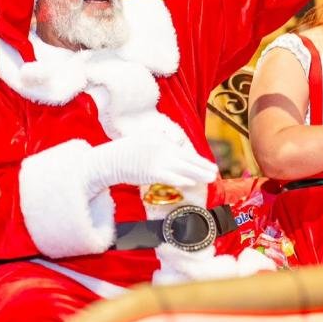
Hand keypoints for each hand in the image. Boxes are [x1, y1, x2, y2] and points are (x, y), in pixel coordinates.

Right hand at [86, 136, 217, 197]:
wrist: (108, 161)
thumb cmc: (123, 153)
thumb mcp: (143, 140)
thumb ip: (160, 142)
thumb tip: (176, 143)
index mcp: (159, 139)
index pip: (182, 150)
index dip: (196, 159)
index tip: (206, 165)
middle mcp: (161, 147)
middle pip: (186, 158)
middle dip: (202, 165)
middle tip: (214, 171)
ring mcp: (157, 159)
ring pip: (183, 167)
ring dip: (198, 173)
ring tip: (210, 178)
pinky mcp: (152, 172)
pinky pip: (171, 176)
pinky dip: (181, 179)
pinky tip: (191, 183)